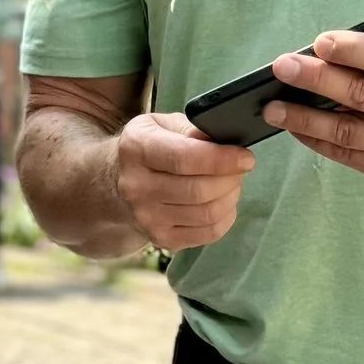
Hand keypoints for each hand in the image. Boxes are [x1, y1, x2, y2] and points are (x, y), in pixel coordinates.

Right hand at [113, 109, 256, 250]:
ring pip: (206, 213)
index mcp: (136, 149)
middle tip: (239, 169)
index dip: (221, 159)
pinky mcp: (160, 238)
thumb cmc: (151, 146)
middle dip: (230, 179)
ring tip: (231, 183)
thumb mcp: (164, 124)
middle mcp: (135, 186)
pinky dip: (225, 217)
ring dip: (229, 197)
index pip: (184, 158)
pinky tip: (223, 203)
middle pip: (198, 190)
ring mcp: (146, 217)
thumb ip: (193, 129)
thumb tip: (224, 143)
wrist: (117, 180)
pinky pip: (207, 233)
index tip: (246, 158)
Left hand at [269, 30, 363, 198]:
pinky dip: (322, 142)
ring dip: (304, 118)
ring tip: (274, 107)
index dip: (352, 49)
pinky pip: (351, 157)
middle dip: (315, 79)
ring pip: (346, 132)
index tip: (320, 41)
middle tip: (282, 67)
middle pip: (359, 95)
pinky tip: (301, 130)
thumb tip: (341, 54)